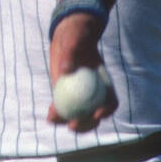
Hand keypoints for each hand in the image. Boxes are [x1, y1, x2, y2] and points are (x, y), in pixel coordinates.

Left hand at [46, 14, 116, 132]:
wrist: (68, 37)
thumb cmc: (76, 36)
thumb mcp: (74, 39)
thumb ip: (70, 53)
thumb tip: (66, 71)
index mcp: (104, 83)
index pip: (111, 101)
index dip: (107, 111)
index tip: (97, 114)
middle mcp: (94, 92)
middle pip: (94, 115)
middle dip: (85, 125)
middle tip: (72, 125)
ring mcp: (80, 95)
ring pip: (79, 116)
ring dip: (68, 121)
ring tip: (54, 119)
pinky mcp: (66, 94)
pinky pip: (64, 108)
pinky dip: (58, 114)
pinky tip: (49, 116)